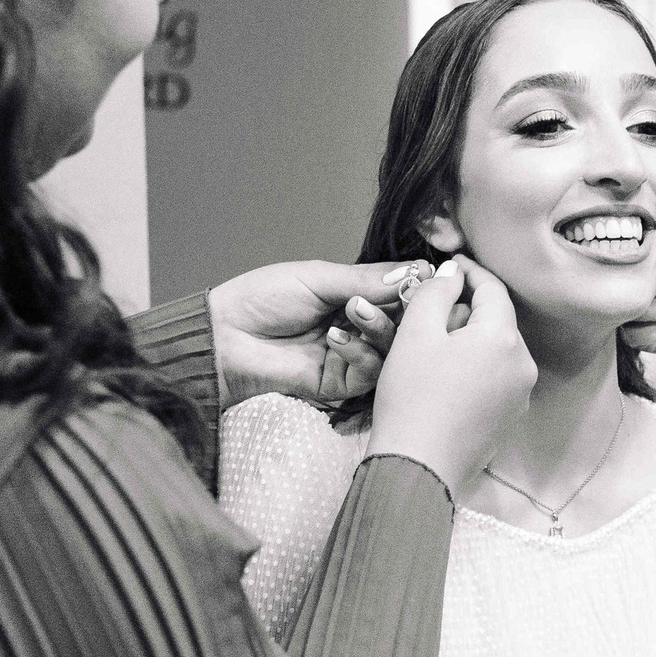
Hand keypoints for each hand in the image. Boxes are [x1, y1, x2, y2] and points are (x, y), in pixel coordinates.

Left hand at [206, 258, 433, 404]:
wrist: (225, 336)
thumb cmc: (262, 299)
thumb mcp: (318, 278)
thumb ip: (366, 279)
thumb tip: (417, 271)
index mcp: (352, 296)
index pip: (398, 294)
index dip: (416, 287)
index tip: (430, 277)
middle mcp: (357, 327)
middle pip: (403, 324)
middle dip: (407, 309)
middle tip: (404, 296)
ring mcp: (349, 357)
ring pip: (391, 350)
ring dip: (382, 329)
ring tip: (356, 311)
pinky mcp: (338, 384)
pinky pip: (368, 373)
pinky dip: (360, 354)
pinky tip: (336, 339)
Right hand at [367, 258, 535, 488]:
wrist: (418, 468)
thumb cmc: (413, 398)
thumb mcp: (415, 333)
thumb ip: (437, 292)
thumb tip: (453, 273)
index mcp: (504, 339)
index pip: (493, 290)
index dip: (470, 271)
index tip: (450, 263)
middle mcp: (523, 366)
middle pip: (497, 321)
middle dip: (467, 309)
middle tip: (432, 308)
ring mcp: (520, 396)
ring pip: (496, 351)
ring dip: (470, 340)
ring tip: (433, 345)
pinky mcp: (508, 420)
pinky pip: (494, 379)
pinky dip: (474, 368)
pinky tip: (444, 377)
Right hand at [619, 243, 655, 363]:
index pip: (633, 261)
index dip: (648, 269)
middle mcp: (646, 289)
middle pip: (626, 287)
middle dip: (650, 293)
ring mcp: (643, 312)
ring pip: (626, 312)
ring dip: (652, 313)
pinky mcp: (644, 336)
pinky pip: (630, 336)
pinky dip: (651, 333)